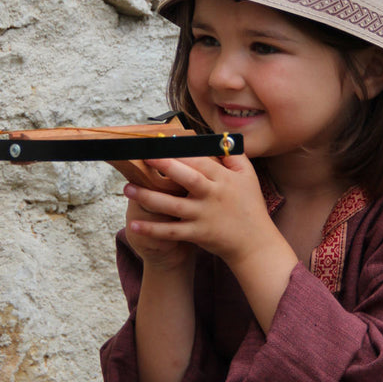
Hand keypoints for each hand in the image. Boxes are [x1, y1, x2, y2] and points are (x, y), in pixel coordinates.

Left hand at [123, 154, 274, 271]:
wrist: (255, 243)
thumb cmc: (250, 206)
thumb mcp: (248, 176)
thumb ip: (234, 155)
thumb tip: (219, 137)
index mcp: (223, 179)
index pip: (200, 160)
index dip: (181, 151)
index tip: (162, 142)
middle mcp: (213, 196)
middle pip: (187, 178)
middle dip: (164, 166)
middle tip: (143, 156)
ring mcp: (204, 216)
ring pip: (173, 205)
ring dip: (149, 197)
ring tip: (127, 189)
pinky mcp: (197, 234)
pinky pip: (171, 231)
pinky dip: (153, 230)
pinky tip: (134, 224)